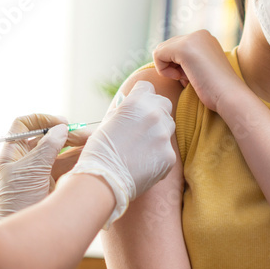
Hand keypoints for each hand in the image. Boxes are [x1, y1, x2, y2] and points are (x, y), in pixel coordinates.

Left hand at [0, 113, 88, 221]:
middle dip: (67, 134)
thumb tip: (61, 128)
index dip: (42, 120)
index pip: (24, 125)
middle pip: (48, 137)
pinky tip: (92, 155)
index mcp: (13, 153)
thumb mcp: (31, 169)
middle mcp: (27, 160)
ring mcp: (41, 172)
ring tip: (95, 144)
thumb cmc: (18, 201)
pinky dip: (81, 159)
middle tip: (87, 135)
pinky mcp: (54, 184)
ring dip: (78, 146)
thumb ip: (47, 146)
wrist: (22, 236)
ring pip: (61, 152)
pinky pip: (69, 166)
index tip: (61, 123)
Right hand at [68, 81, 175, 225]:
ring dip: (159, 132)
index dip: (141, 96)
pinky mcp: (170, 155)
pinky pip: (167, 150)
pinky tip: (143, 164)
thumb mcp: (107, 122)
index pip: (147, 87)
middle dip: (155, 110)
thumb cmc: (99, 151)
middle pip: (163, 103)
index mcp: (136, 102)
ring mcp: (164, 136)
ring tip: (141, 148)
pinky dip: (158, 155)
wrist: (103, 180)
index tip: (136, 105)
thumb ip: (124, 111)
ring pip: (168, 126)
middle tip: (142, 125)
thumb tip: (132, 107)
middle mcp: (154, 115)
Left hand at [152, 29, 242, 111]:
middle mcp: (199, 34)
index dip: (180, 66)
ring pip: (161, 50)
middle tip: (191, 77)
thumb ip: (188, 60)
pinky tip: (180, 77)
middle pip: (168, 48)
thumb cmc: (217, 91)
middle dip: (174, 66)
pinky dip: (164, 70)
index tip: (195, 76)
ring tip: (188, 78)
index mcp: (205, 38)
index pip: (176, 48)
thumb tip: (168, 62)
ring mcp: (192, 39)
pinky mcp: (184, 47)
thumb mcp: (202, 69)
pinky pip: (158, 54)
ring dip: (169, 68)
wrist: (229, 96)